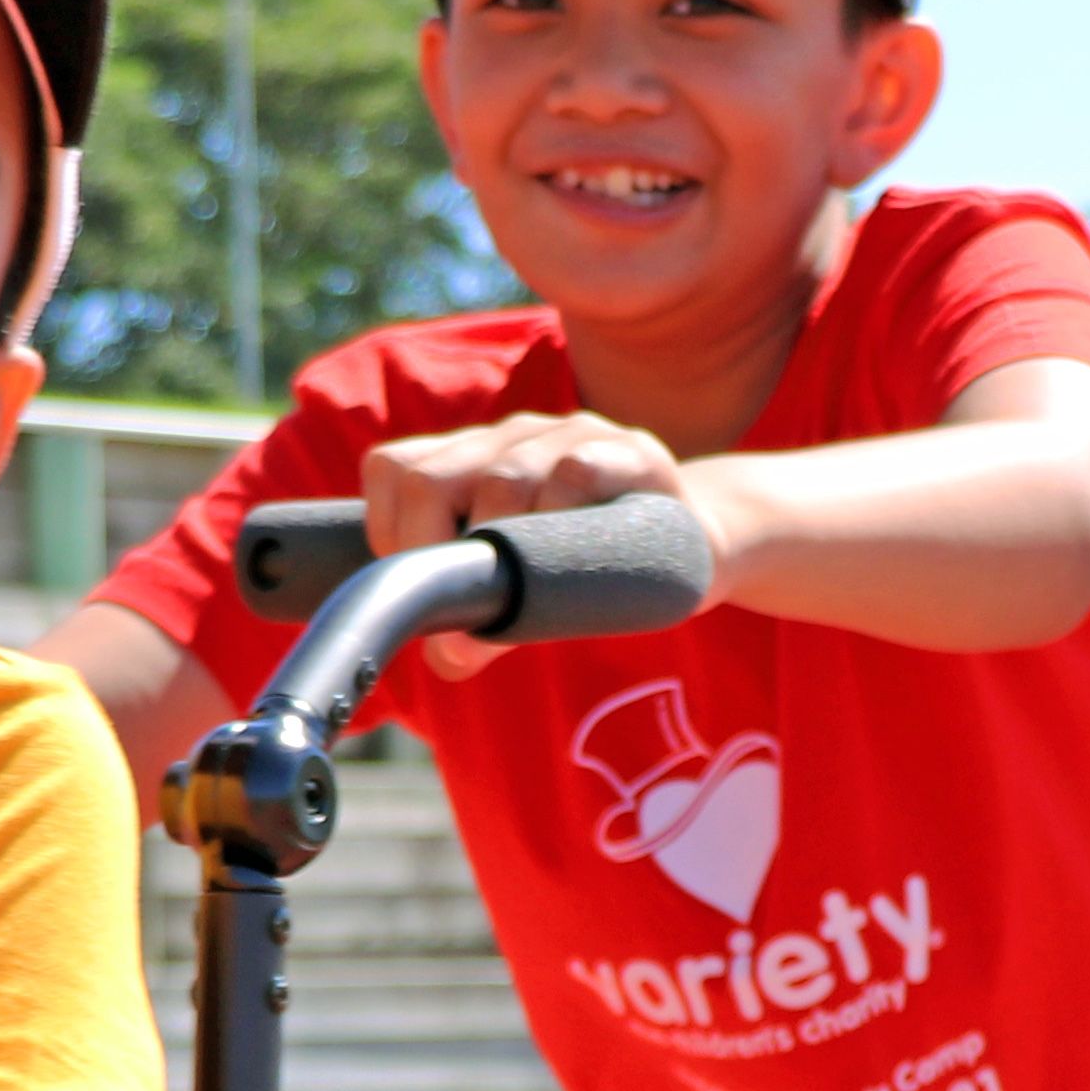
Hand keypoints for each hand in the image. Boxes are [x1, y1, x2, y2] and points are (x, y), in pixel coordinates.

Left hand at [359, 413, 706, 680]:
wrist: (699, 543)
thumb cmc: (591, 568)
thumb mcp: (524, 593)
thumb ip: (479, 617)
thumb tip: (448, 656)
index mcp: (469, 459)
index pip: (392, 469)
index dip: (391, 533)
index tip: (430, 583)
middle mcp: (508, 437)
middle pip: (430, 479)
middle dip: (433, 556)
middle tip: (470, 604)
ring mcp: (568, 434)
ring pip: (502, 479)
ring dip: (499, 549)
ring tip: (524, 590)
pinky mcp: (628, 450)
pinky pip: (574, 472)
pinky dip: (560, 518)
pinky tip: (575, 553)